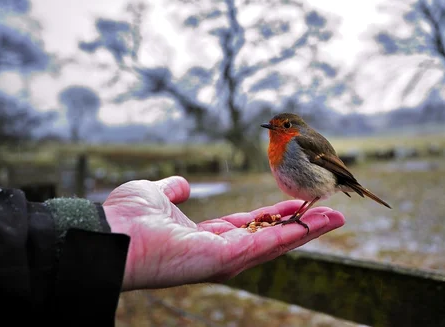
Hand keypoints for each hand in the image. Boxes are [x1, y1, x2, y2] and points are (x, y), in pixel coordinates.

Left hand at [102, 176, 344, 290]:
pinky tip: (317, 223)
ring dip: (308, 231)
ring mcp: (225, 259)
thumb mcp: (155, 194)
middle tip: (334, 213)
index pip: (252, 225)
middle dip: (304, 225)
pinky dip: (295, 234)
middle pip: (272, 237)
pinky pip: (267, 245)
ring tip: (336, 216)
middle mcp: (221, 252)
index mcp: (208, 237)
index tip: (299, 203)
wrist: (108, 233)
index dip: (277, 214)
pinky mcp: (225, 260)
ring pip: (277, 243)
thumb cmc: (126, 217)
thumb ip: (172, 191)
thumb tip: (183, 185)